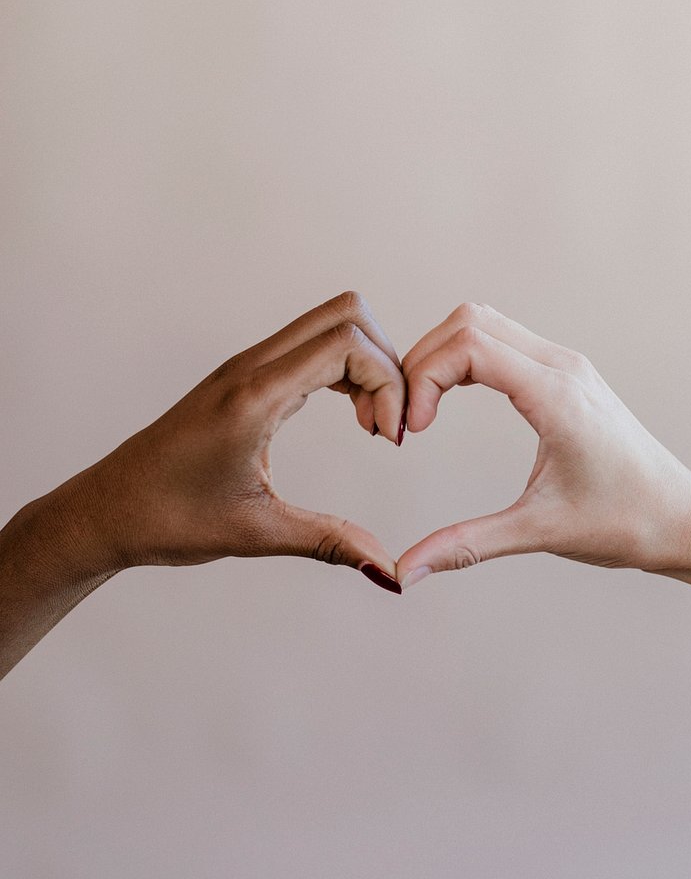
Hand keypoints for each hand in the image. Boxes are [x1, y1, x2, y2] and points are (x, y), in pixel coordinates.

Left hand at [76, 291, 405, 585]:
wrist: (106, 510)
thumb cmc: (165, 516)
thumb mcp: (256, 533)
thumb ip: (329, 541)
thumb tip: (386, 569)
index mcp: (254, 395)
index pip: (346, 342)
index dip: (388, 380)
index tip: (390, 437)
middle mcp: (251, 367)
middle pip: (346, 315)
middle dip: (385, 362)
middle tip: (387, 424)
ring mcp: (246, 367)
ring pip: (329, 324)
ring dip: (365, 365)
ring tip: (371, 424)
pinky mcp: (244, 377)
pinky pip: (309, 346)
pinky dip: (343, 370)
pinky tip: (349, 415)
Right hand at [396, 303, 690, 586]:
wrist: (683, 517)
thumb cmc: (625, 523)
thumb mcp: (539, 532)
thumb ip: (466, 545)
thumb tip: (404, 572)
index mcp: (556, 394)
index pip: (469, 346)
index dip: (424, 379)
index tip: (412, 431)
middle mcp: (561, 366)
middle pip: (468, 321)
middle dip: (423, 361)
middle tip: (406, 419)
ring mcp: (565, 364)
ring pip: (483, 322)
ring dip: (442, 356)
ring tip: (421, 409)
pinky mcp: (564, 374)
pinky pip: (501, 339)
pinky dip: (464, 358)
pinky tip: (450, 400)